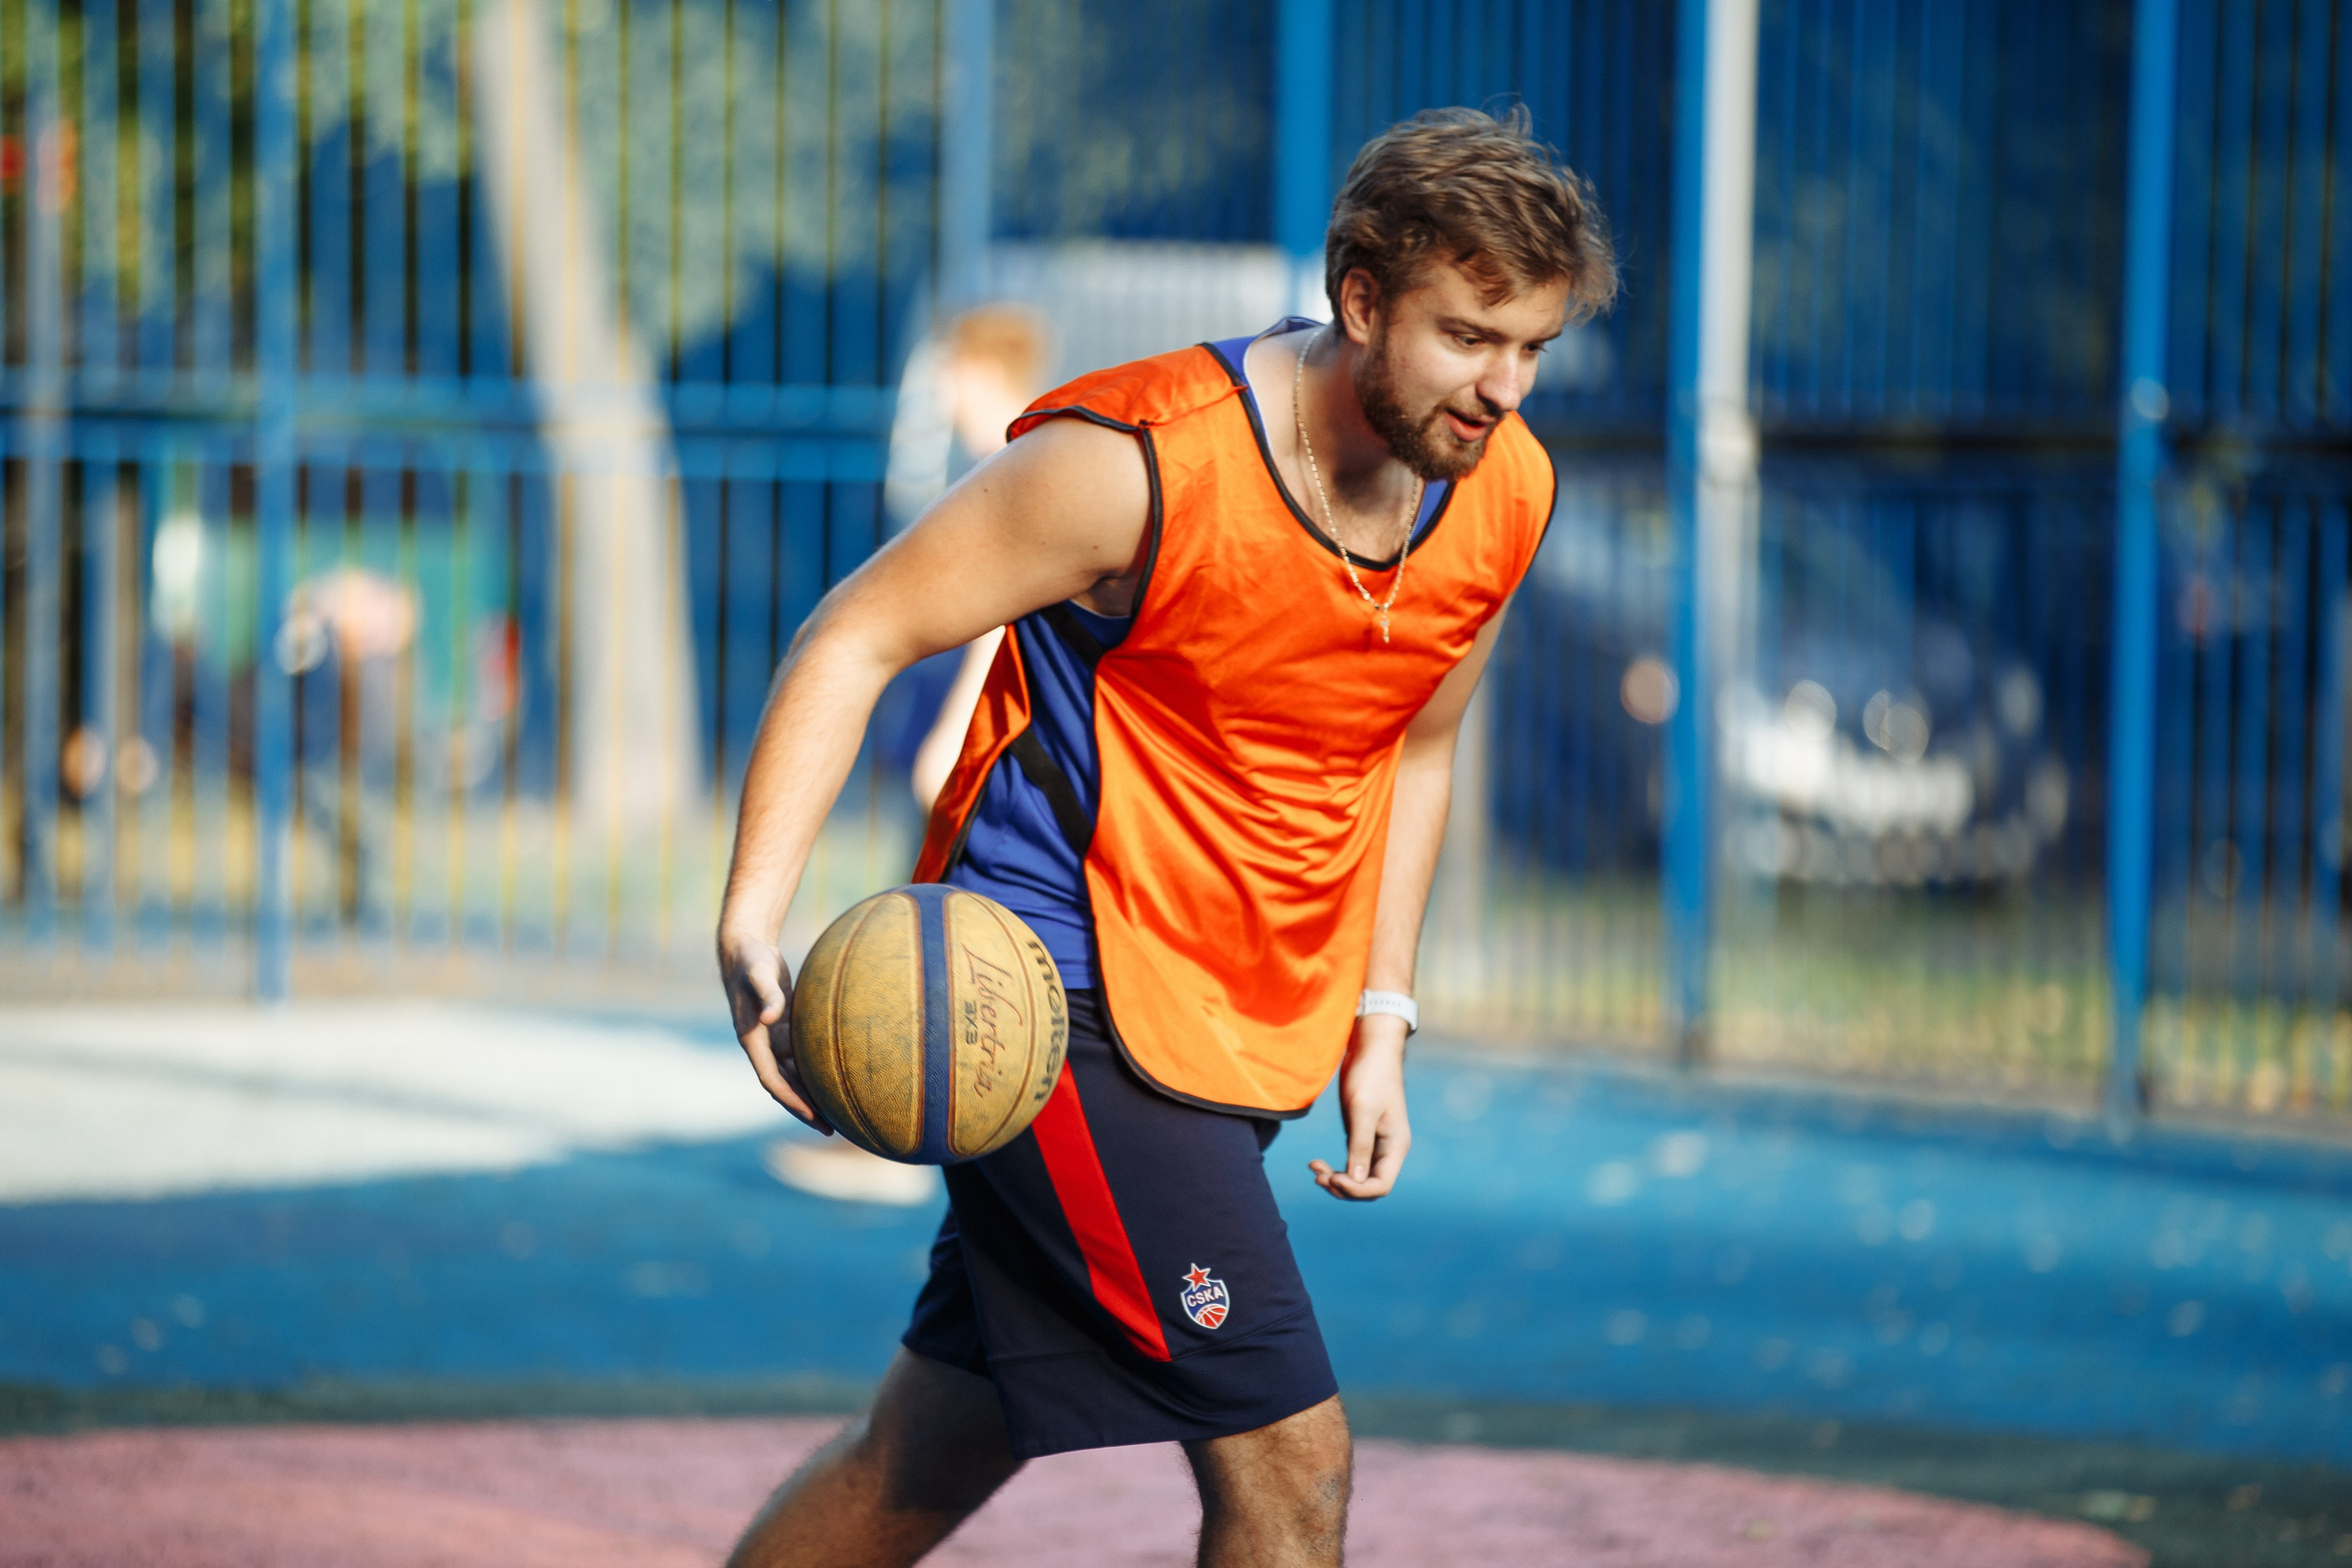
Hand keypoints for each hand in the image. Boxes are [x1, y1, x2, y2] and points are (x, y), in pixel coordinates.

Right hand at [717, 924, 832, 1132]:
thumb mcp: (759, 973)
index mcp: (752, 1038)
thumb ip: (767, 993)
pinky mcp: (782, 1027)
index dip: (791, 1099)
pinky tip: (834, 1078)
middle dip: (804, 1107)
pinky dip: (812, 1070)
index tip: (812, 1116)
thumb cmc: (752, 958)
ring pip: (792, 1073)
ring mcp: (771, 1037)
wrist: (745, 945)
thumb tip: (771, 1017)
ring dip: (810, 1092)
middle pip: (784, 1084)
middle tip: (831, 1129)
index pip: (772, 1079)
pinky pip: (798, 1056)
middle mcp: (761, 1043)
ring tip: (837, 1112)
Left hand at [1309, 1015, 1411, 1199]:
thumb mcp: (1363, 1109)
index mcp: (1396, 1146)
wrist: (1370, 1049)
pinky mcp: (1362, 1137)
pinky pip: (1351, 1165)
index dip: (1356, 1190)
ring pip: (1358, 1178)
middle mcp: (1389, 1150)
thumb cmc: (1370, 1075)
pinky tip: (1316, 1163)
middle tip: (1317, 1174)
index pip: (1380, 1185)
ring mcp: (1375, 1144)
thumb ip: (1360, 1145)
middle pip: (1368, 1187)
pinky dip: (1334, 1169)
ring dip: (1336, 1179)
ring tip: (1314, 1169)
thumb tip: (1357, 1180)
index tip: (1332, 1177)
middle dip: (1343, 1187)